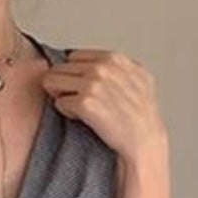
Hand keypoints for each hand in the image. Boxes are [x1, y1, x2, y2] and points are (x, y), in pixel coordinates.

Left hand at [41, 48, 166, 163]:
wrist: (143, 141)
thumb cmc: (142, 117)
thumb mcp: (138, 79)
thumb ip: (118, 68)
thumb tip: (96, 64)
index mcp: (115, 58)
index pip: (74, 56)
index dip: (74, 73)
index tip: (80, 87)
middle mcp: (103, 67)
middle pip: (60, 67)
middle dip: (63, 84)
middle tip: (76, 100)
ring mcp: (93, 84)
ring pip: (53, 81)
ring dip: (61, 96)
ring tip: (78, 109)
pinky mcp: (85, 104)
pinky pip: (59, 102)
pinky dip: (65, 111)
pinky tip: (80, 118)